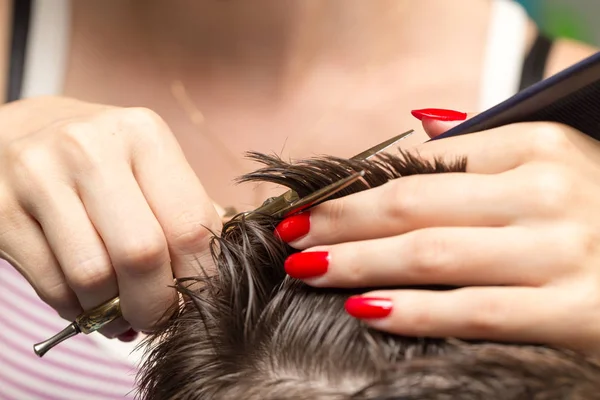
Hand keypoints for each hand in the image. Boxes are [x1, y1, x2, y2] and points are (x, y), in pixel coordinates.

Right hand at [0, 96, 220, 337]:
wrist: (16, 132)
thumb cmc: (99, 159)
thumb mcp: (147, 163)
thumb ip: (185, 211)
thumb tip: (216, 277)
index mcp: (144, 135)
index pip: (191, 225)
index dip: (201, 277)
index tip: (198, 300)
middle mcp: (91, 147)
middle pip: (142, 254)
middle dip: (156, 305)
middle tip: (158, 319)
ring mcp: (38, 175)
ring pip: (93, 277)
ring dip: (113, 312)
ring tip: (121, 311)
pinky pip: (52, 286)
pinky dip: (77, 309)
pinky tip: (86, 300)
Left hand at [275, 110, 599, 354]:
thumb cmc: (595, 213)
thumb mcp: (548, 166)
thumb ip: (480, 153)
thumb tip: (413, 132)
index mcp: (537, 146)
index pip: (424, 168)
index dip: (358, 187)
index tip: (312, 205)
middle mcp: (548, 191)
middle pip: (415, 206)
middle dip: (341, 222)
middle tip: (291, 235)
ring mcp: (562, 251)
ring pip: (432, 256)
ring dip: (358, 263)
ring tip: (309, 270)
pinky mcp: (572, 311)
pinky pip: (472, 310)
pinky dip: (412, 311)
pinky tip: (364, 310)